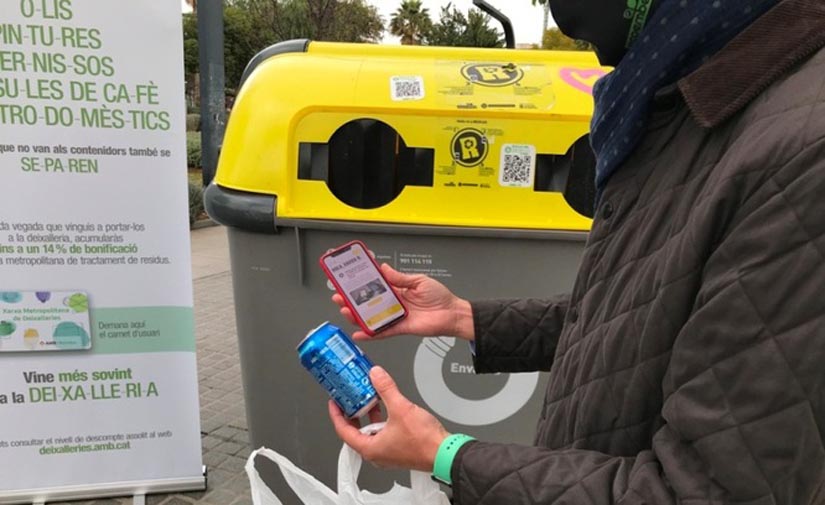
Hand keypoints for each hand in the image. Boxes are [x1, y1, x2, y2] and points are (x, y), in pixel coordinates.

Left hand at [328, 366, 448, 471]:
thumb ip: (386, 388)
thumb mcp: (400, 408)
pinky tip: (387, 408)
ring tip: (368, 399)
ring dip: (369, 416)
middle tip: (349, 399)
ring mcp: (388, 454)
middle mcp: (376, 454)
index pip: (343, 431)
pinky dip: (381, 421)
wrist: (444, 453)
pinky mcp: (398, 450)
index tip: (334, 403)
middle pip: (356, 432)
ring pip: (370, 433)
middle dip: (353, 413)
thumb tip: (376, 375)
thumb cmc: (424, 442)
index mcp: (370, 448)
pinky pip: (382, 434)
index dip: (336, 415)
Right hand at [332, 263, 474, 340]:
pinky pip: (382, 331)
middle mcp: (394, 303)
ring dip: (356, 315)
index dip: (362, 281)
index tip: (349, 276)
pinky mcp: (400, 328)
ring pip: (371, 317)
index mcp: (398, 289)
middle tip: (339, 295)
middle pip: (368, 302)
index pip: (375, 284)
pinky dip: (370, 333)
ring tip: (345, 310)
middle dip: (351, 299)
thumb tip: (384, 268)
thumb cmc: (440, 297)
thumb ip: (400, 277)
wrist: (452, 314)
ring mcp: (395, 316)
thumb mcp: (419, 281)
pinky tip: (359, 332)